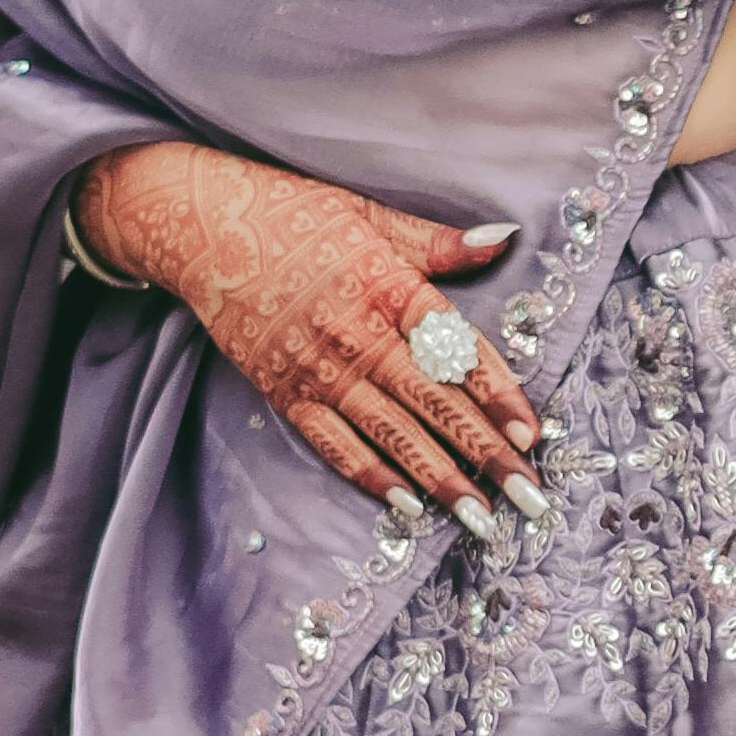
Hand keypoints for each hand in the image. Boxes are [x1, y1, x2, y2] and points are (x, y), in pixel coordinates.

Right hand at [78, 140, 541, 525]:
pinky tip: (408, 508)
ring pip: (391, 434)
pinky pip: (333, 444)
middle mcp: (358, 335)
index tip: (532, 434)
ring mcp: (320, 370)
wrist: (203, 228)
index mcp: (388, 287)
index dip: (498, 394)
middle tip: (529, 498)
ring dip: (440, 480)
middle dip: (486, 455)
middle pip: (434, 402)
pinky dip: (371, 477)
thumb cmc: (294, 214)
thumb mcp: (370, 214)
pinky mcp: (285, 392)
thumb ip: (438, 242)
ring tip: (482, 520)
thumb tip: (504, 238)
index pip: (456, 350)